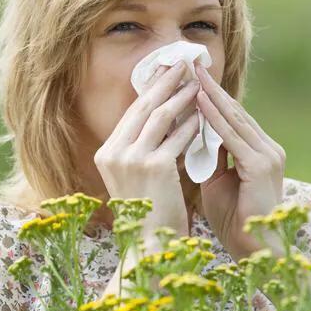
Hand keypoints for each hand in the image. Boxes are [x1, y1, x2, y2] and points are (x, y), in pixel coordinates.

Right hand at [94, 60, 199, 239]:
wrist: (148, 247)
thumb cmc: (147, 215)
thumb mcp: (136, 178)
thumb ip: (142, 150)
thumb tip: (164, 119)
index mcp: (106, 154)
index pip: (132, 113)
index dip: (150, 89)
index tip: (165, 72)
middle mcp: (113, 153)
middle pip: (144, 107)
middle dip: (165, 81)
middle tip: (182, 62)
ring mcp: (132, 159)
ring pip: (160, 116)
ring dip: (181, 96)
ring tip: (197, 82)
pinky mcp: (154, 166)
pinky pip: (177, 137)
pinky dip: (192, 123)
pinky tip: (203, 113)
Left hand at [194, 62, 285, 257]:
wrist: (255, 251)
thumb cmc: (233, 219)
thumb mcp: (217, 181)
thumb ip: (209, 157)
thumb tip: (190, 136)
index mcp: (259, 152)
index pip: (232, 118)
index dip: (210, 97)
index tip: (190, 78)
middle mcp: (267, 148)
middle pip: (234, 111)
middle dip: (210, 88)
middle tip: (190, 64)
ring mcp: (267, 155)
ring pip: (234, 118)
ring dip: (211, 95)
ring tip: (192, 74)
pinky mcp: (261, 165)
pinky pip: (233, 137)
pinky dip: (215, 118)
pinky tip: (199, 102)